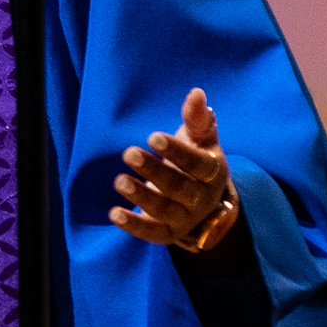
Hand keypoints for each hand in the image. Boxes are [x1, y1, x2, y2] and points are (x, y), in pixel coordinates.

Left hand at [110, 88, 236, 250]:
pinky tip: (114, 214)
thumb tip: (196, 93)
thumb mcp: (200, 140)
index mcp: (213, 172)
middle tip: (129, 153)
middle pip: (179, 187)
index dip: (177, 151)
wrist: (205, 202)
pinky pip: (152, 233)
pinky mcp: (168, 233)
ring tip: (119, 181)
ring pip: (165, 210)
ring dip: (141, 197)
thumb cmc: (197, 160)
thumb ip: (197, 119)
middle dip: (154, 171)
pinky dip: (133, 226)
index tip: (153, 137)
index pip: (197, 164)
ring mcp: (186, 218)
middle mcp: (202, 198)